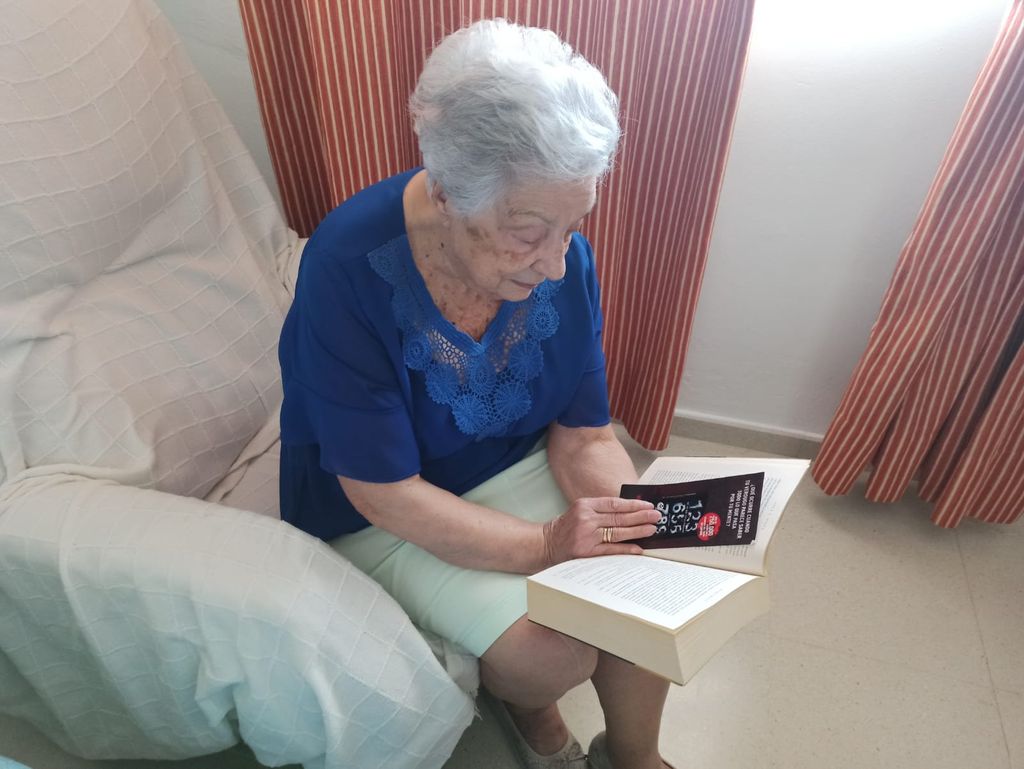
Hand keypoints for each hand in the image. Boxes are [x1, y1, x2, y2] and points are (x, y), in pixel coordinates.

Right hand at [541, 497, 660, 566]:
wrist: (547, 543)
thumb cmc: (567, 526)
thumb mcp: (580, 510)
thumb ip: (601, 510)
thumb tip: (630, 510)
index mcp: (585, 505)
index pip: (614, 503)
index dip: (633, 504)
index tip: (648, 505)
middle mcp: (586, 519)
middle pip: (618, 518)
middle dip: (640, 516)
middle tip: (657, 516)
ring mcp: (586, 536)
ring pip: (617, 533)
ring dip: (637, 531)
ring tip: (652, 529)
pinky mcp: (586, 552)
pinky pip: (611, 550)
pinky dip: (626, 549)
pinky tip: (639, 548)